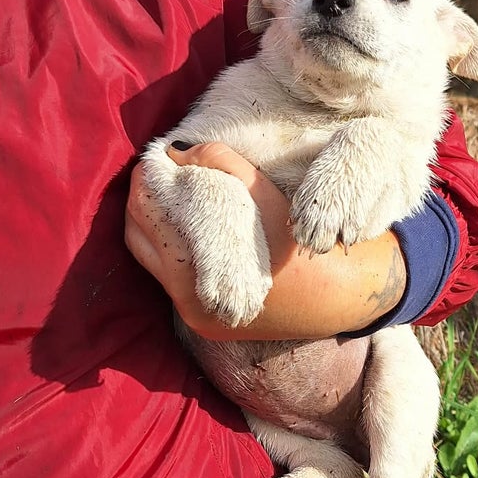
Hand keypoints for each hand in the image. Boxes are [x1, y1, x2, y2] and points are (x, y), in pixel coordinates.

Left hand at [125, 143, 406, 339]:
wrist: (338, 296)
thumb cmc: (303, 240)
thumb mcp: (264, 193)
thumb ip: (220, 163)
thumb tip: (176, 151)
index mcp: (198, 267)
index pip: (146, 213)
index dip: (145, 179)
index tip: (155, 158)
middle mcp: (189, 299)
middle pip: (138, 238)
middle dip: (143, 201)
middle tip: (156, 174)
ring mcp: (195, 315)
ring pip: (149, 262)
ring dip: (152, 228)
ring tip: (169, 198)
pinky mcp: (205, 325)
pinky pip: (171, 281)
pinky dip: (171, 252)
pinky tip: (187, 231)